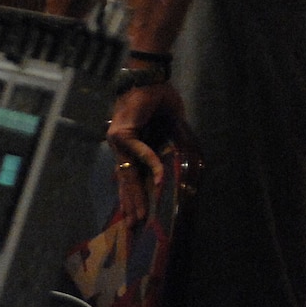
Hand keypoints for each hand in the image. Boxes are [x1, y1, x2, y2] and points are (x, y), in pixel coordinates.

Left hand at [105, 79, 183, 225]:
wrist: (150, 77)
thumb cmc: (159, 100)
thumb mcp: (170, 129)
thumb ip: (173, 147)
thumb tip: (186, 165)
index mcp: (131, 148)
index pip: (132, 178)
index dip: (134, 198)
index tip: (135, 218)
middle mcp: (121, 147)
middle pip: (128, 182)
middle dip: (133, 205)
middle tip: (134, 229)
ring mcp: (119, 140)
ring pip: (129, 172)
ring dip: (137, 195)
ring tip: (141, 216)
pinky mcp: (123, 131)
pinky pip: (140, 151)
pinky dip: (152, 164)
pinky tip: (159, 180)